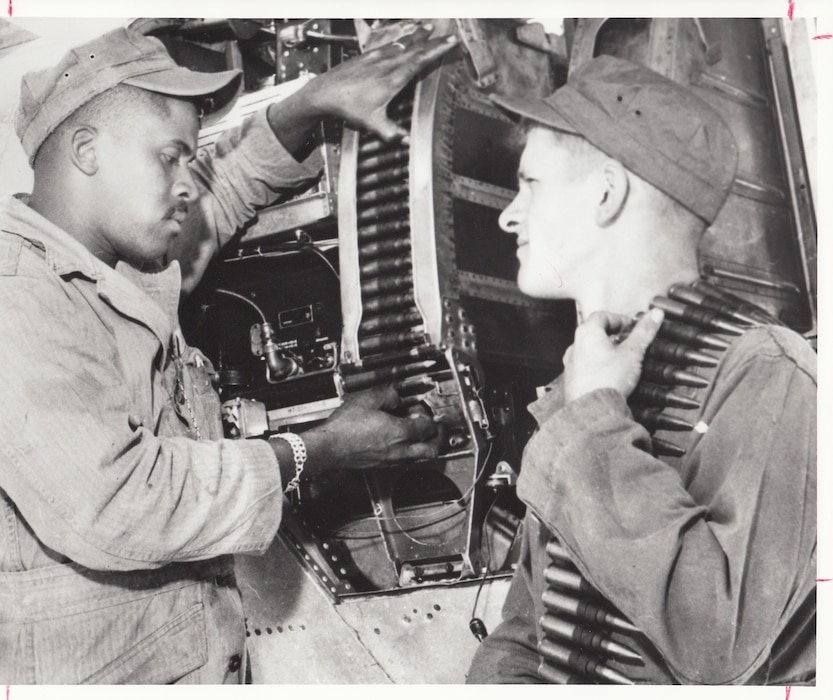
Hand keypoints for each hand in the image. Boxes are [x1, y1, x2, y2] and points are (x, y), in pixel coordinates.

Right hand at [301, 384, 438, 471]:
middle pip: (431, 450)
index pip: (428, 427)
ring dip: (424, 447)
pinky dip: (410, 452)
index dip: (431, 417)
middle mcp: (400, 450)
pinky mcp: (382, 466)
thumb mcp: (368, 399)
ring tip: (420, 436)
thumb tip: (397, 397)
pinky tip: (400, 442)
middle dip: (437, 438)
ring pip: (420, 459)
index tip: (427, 411)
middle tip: (435, 429)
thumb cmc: (345, 427)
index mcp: (400, 432)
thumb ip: (388, 395)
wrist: (328, 447)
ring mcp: (391, 461)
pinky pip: (405, 462)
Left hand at [304, 24, 458, 139]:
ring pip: (402, 43)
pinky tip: (404, 38)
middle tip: (448, 35)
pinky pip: (390, 44)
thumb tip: (409, 141)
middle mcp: (386, 64)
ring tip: (429, 28)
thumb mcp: (372, 124)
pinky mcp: (367, 55)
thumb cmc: (348, 107)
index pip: (419, 60)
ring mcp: (376, 57)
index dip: (437, 51)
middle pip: (415, 48)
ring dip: (418, 36)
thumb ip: (392, 133)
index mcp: (392, 78)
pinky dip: (401, 39)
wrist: (325, 92)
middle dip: (433, 41)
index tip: (450, 43)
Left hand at [563, 309, 663, 403]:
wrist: (592, 409)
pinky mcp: (572, 379)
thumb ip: (644, 332)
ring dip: (605, 350)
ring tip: (621, 359)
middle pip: (594, 332)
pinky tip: (609, 375)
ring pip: (589, 349)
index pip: (602, 316)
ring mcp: (571, 363)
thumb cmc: (609, 380)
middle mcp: (575, 346)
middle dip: (613, 334)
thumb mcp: (632, 353)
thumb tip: (656, 314)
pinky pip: (585, 365)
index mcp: (587, 333)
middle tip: (629, 342)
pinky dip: (597, 364)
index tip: (632, 327)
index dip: (619, 319)